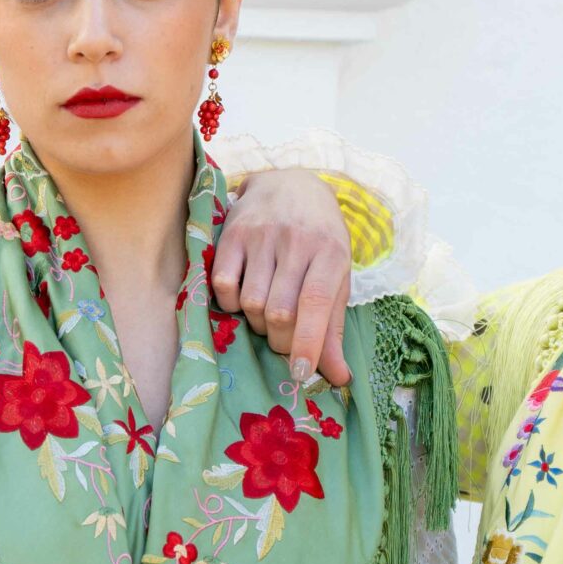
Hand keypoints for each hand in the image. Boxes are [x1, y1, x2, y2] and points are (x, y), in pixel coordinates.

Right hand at [214, 168, 354, 386]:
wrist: (292, 184)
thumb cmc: (320, 240)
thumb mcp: (336, 278)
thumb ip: (333, 329)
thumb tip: (338, 379)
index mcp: (331, 252)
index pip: (316, 303)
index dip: (308, 342)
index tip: (301, 374)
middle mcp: (297, 241)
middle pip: (280, 312)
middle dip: (280, 339)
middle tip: (283, 338)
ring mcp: (262, 235)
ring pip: (252, 303)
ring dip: (256, 323)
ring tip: (265, 314)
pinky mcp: (233, 233)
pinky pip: (223, 285)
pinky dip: (232, 303)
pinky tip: (243, 295)